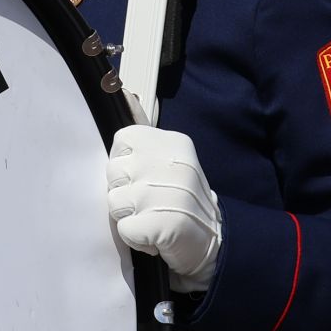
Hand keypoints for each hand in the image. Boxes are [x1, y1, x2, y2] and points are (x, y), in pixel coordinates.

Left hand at [105, 124, 222, 292]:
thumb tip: (119, 90)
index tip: (144, 175)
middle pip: (113, 173)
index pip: (122, 140)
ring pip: (114, 202)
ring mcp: (162, 193)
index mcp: (171, 142)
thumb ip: (145, 138)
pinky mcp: (159, 223)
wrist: (217, 240)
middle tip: (152, 201)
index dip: (126, 162)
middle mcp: (168, 162)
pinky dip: (137, 239)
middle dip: (125, 192)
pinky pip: (124, 229)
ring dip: (130, 217)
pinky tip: (156, 236)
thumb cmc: (186, 200)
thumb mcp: (173, 159)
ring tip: (154, 218)